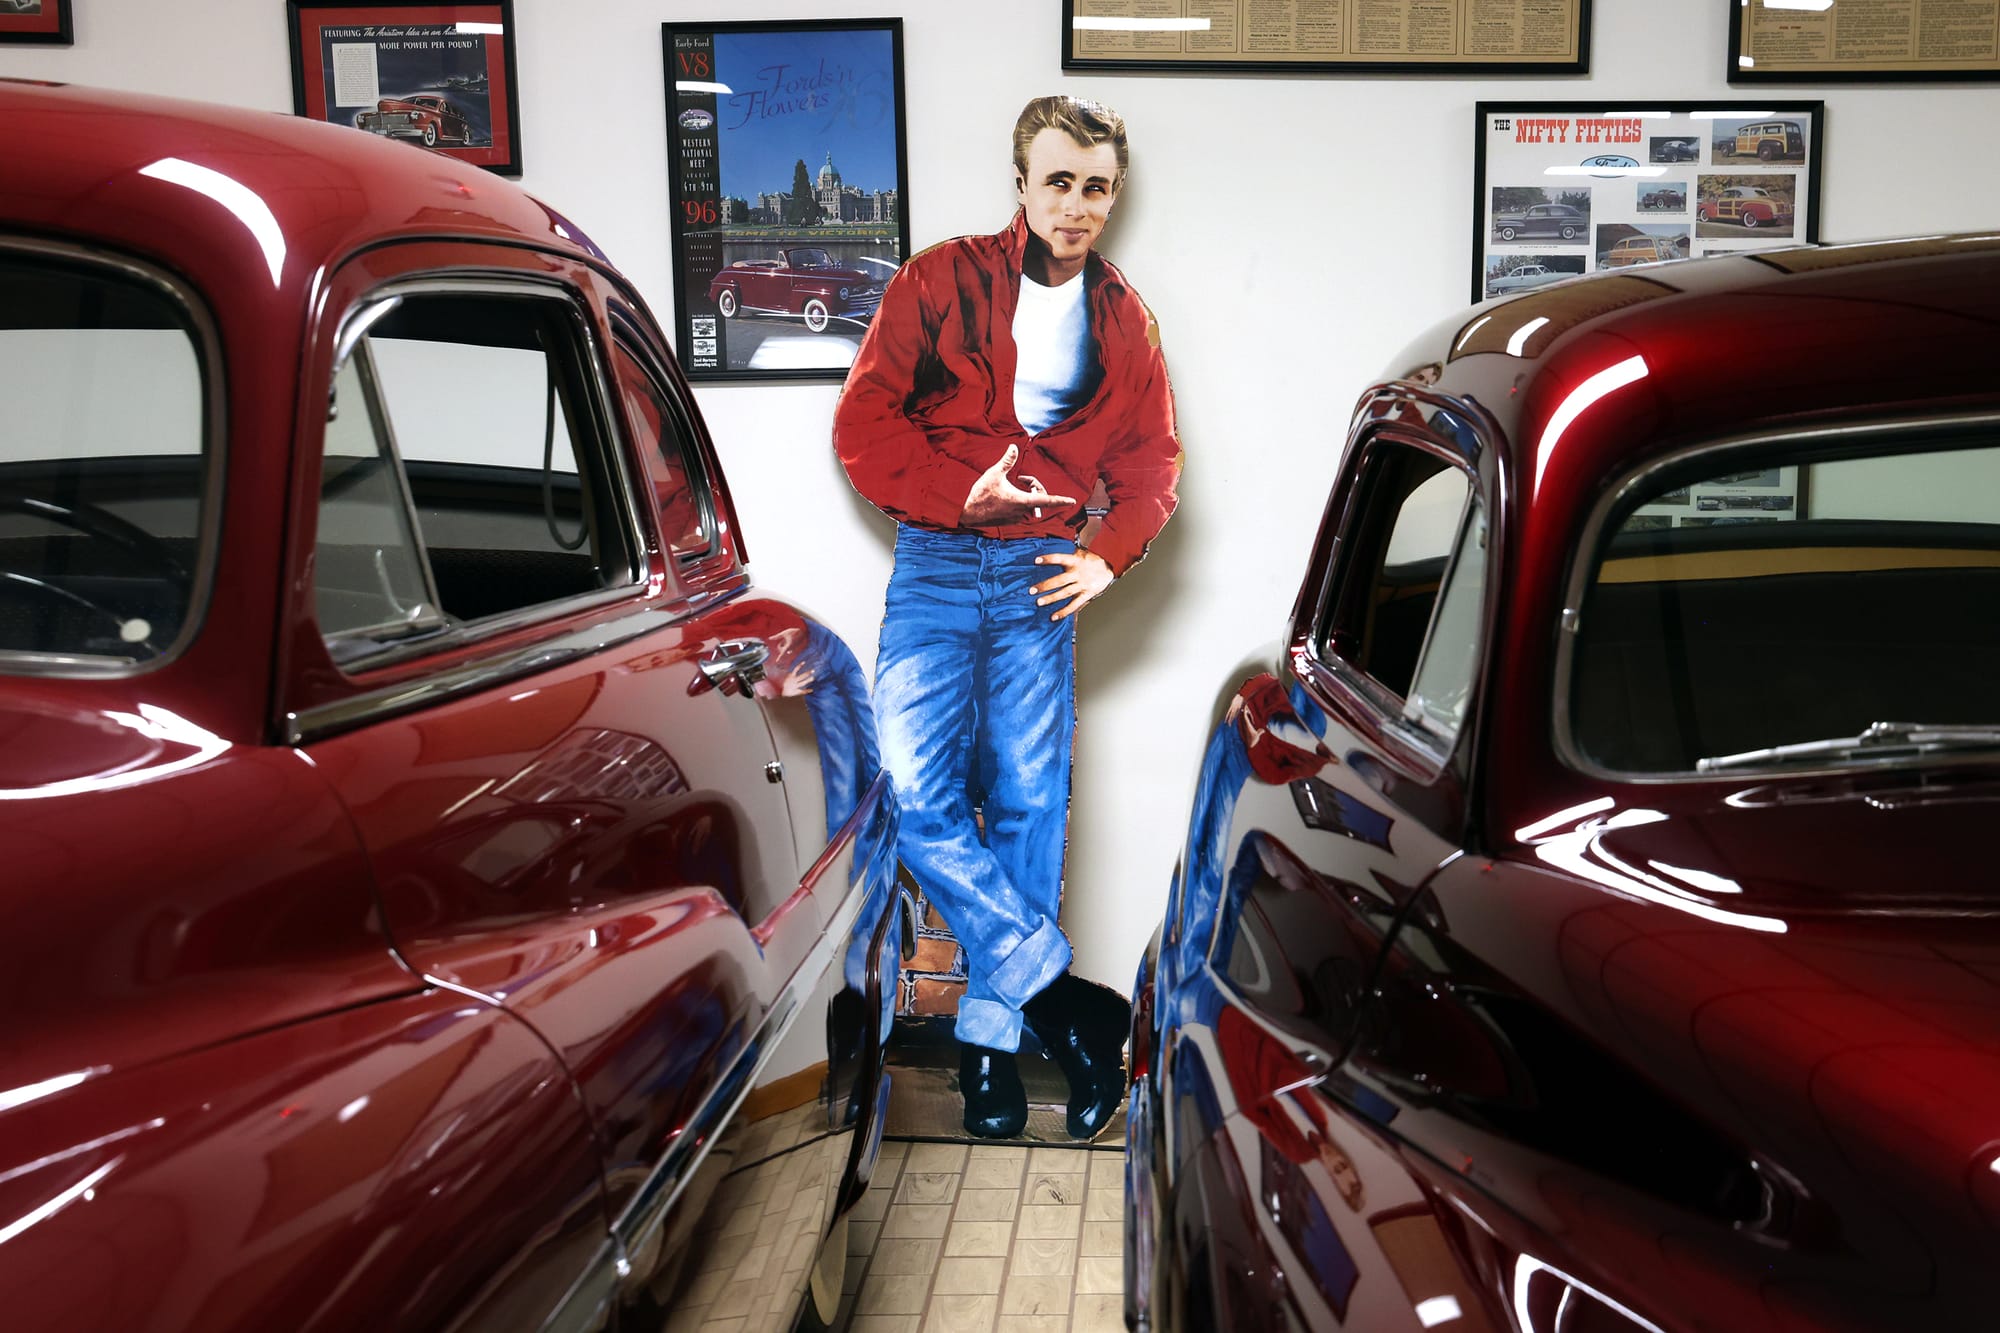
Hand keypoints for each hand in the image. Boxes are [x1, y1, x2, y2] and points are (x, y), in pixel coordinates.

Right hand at [961, 444, 1076, 526]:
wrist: (967, 512)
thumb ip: (1007, 461)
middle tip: (1022, 478)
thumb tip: (1014, 447)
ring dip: (1028, 494)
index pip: (1047, 500)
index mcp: (1022, 501)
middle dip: (1036, 486)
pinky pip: (1023, 510)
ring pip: (1031, 504)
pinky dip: (1021, 501)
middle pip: (1039, 498)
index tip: (1072, 501)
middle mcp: (1022, 512)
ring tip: (1015, 485)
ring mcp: (1017, 518)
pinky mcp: (1011, 521)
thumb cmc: (981, 494)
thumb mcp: (994, 474)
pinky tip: (1008, 496)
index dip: (1061, 500)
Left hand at [1031, 549, 1112, 620]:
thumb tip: (1050, 544)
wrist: (1110, 567)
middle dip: (1045, 585)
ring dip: (1052, 598)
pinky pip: (1075, 605)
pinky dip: (1064, 612)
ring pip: (1065, 593)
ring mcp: (1082, 585)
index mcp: (1075, 561)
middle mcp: (1078, 573)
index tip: (1036, 560)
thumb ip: (1067, 553)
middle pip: (1060, 580)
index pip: (1060, 558)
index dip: (1049, 559)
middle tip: (1032, 590)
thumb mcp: (1080, 552)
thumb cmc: (1091, 560)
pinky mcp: (1087, 595)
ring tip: (1039, 602)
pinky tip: (1054, 617)